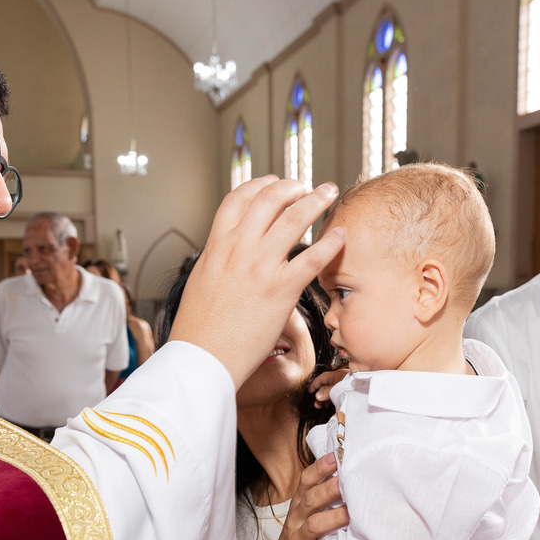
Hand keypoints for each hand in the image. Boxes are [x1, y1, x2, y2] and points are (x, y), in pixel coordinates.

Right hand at [169, 177, 342, 388]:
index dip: (259, 184)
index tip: (273, 182)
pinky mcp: (280, 290)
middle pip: (270, 199)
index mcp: (217, 245)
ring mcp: (260, 267)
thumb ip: (217, 260)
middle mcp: (239, 249)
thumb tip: (224, 253)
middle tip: (308, 187)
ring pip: (294, 218)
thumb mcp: (200, 281)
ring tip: (329, 194)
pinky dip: (330, 242)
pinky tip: (340, 236)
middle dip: (293, 186)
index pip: (238, 199)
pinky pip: (312, 257)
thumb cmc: (199, 329)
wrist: (202, 358)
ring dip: (316, 201)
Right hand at [269, 453, 347, 539]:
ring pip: (314, 523)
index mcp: (300, 503)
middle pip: (310, 498)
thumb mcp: (310, 513)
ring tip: (350, 510)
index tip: (335, 456)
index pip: (307, 481)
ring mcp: (298, 536)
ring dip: (334, 516)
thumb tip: (349, 478)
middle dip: (328, 488)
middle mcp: (297, 517)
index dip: (319, 468)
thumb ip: (325, 498)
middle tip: (345, 479)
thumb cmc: (305, 535)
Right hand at [309, 368, 348, 407]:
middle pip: (324, 387)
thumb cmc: (352, 383)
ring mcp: (340, 384)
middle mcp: (336, 379)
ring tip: (322, 406)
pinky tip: (329, 404)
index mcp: (333, 375)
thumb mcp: (337, 388)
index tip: (310, 392)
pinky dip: (331, 398)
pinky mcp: (344, 390)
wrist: (365, 387)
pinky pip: (334, 393)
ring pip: (329, 391)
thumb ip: (327, 392)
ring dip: (324, 398)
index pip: (320, 379)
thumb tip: (317, 396)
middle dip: (319, 395)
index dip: (314, 385)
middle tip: (317, 404)